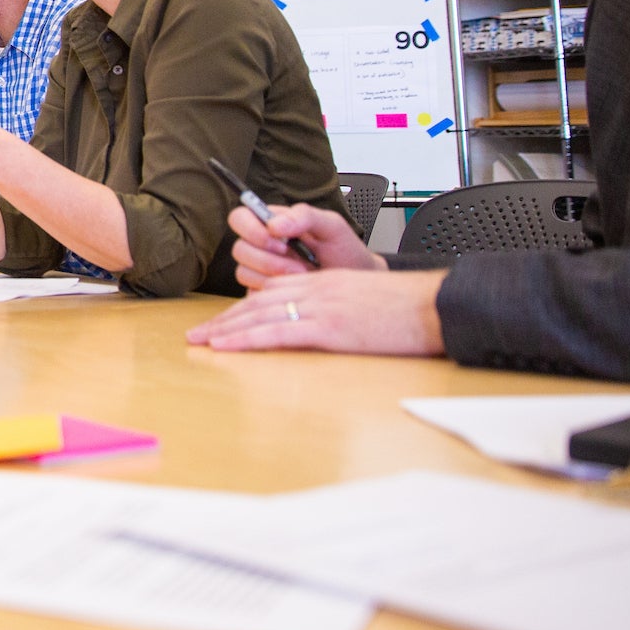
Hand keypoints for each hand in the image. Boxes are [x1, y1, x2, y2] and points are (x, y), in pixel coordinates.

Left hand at [185, 269, 446, 356]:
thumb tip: (319, 326)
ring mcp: (320, 308)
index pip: (272, 293)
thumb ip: (336, 307)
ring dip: (225, 329)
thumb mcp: (363, 300)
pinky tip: (225, 346)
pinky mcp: (328, 328)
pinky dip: (246, 339)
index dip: (242, 309)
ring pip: (259, 315)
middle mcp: (315, 290)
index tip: (221, 322)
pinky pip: (277, 332)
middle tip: (196, 334)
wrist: (433, 306)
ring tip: (200, 341)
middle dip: (224, 320)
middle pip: (257, 302)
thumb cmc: (407, 309)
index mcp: (323, 283)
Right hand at [228, 202, 382, 289]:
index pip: (240, 218)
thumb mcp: (331, 226)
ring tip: (302, 276)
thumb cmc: (345, 252)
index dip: (251, 229)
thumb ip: (304, 216)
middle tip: (297, 264)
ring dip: (273, 276)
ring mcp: (260, 271)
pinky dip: (273, 292)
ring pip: (243, 271)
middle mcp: (262, 246)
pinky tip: (294, 289)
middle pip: (239, 248)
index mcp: (272, 223)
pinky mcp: (263, 293)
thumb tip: (273, 224)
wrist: (357, 281)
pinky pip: (251, 293)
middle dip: (267, 259)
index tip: (277, 238)